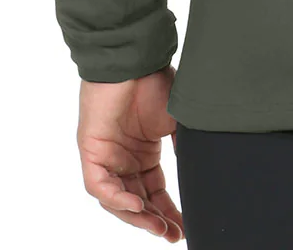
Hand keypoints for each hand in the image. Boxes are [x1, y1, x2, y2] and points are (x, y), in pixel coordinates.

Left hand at [77, 68, 184, 240]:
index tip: (183, 228)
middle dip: (154, 221)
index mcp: (143, 153)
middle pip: (136, 202)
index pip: (154, 192)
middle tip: (173, 234)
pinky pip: (100, 186)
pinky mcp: (91, 151)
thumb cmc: (156, 83)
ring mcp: (106, 156)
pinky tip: (137, 205)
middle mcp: (123, 160)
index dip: (168, 212)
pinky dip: (117, 199)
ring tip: (159, 227)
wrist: (136, 59)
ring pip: (116, 200)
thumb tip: (200, 173)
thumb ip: (185, 147)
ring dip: (137, 216)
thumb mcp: (177, 121)